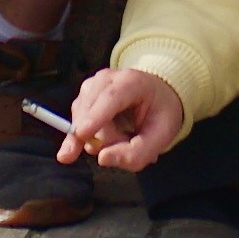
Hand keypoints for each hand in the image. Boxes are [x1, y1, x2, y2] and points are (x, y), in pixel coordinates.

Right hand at [58, 63, 188, 171]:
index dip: (95, 116)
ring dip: (100, 140)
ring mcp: (90, 87)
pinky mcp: (81, 98)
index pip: (111, 97)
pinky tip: (109, 135)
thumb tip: (102, 158)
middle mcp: (106, 79)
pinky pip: (77, 127)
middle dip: (106, 140)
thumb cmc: (160, 114)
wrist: (157, 95)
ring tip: (122, 135)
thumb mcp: (161, 138)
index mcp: (132, 82)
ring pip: (82, 123)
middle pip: (92, 116)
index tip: (82, 134)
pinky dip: (91, 137)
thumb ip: (137, 153)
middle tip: (130, 141)